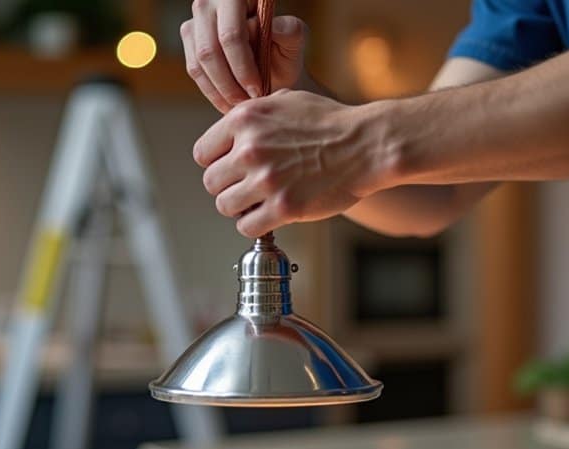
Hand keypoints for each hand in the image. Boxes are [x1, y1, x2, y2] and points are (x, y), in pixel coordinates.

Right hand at [182, 0, 306, 111]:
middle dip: (229, 84)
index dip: (243, 67)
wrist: (272, 62)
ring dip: (220, 90)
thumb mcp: (294, 39)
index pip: (231, 36)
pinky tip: (228, 103)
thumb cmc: (284, 48)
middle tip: (247, 103)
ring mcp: (196, 20)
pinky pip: (194, 70)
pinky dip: (211, 92)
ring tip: (240, 105)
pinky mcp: (189, 39)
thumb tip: (272, 27)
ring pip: (199, 63)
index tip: (257, 90)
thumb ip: (290, 30)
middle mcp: (211, 2)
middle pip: (210, 51)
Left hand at [193, 90, 393, 236]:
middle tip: (248, 186)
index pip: (202, 153)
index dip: (217, 162)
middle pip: (211, 182)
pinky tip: (269, 215)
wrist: (366, 144)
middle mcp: (250, 150)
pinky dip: (255, 225)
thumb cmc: (329, 122)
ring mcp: (267, 180)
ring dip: (240, 207)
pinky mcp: (284, 208)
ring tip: (259, 201)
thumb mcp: (285, 101)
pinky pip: (247, 227)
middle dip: (228, 186)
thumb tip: (228, 131)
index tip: (232, 168)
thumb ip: (252, 115)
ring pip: (225, 206)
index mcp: (245, 120)